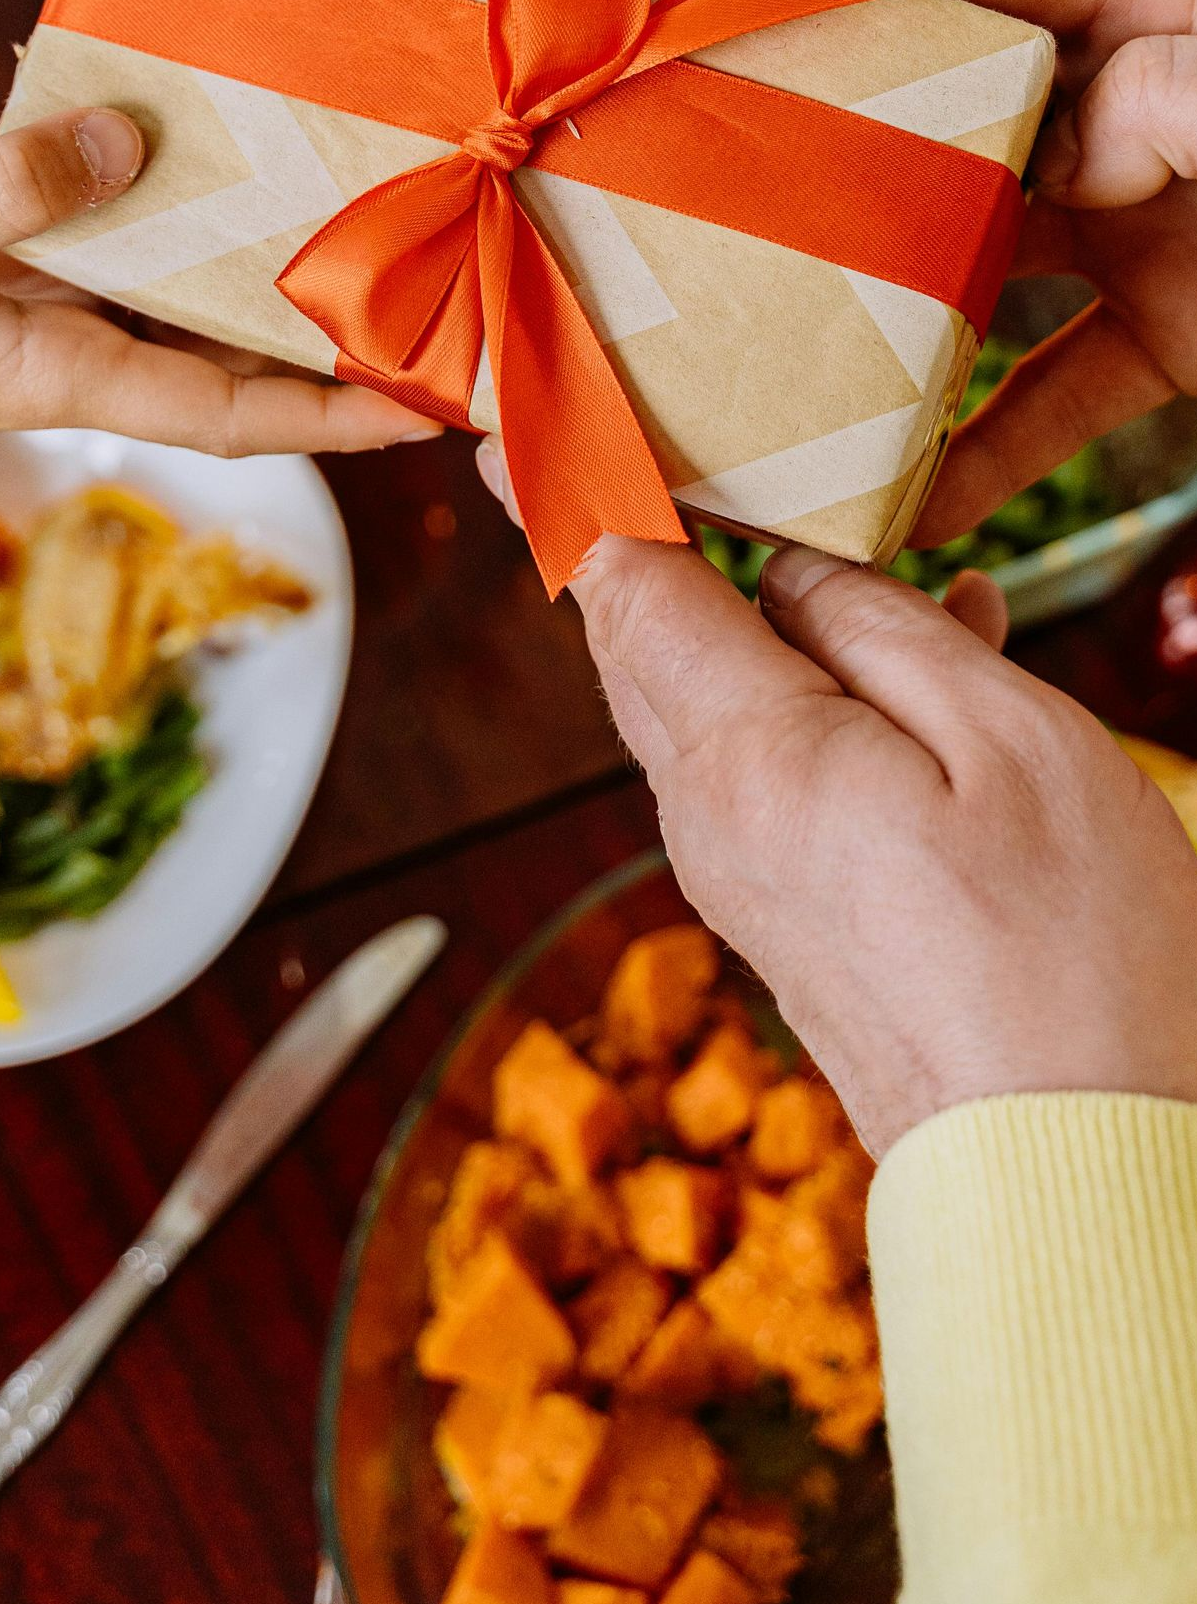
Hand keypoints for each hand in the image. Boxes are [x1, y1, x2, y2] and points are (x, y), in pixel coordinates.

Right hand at [0, 106, 435, 456]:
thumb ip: (7, 188)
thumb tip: (133, 137)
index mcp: (57, 375)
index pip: (235, 415)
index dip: (341, 417)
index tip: (436, 405)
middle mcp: (65, 351)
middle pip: (231, 358)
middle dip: (330, 340)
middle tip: (436, 291)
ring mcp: (33, 311)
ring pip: (177, 291)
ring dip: (258, 263)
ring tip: (357, 206)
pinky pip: (110, 240)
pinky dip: (163, 201)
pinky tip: (198, 140)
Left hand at [478, 447, 1196, 1153]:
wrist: (1081, 1179)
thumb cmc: (1073, 962)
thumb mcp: (1008, 741)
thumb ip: (883, 631)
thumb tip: (791, 568)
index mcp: (748, 757)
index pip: (624, 588)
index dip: (572, 491)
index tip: (522, 424)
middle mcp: (712, 823)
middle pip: (642, 645)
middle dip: (638, 538)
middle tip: (640, 444)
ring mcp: (742, 885)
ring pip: (706, 706)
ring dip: (756, 613)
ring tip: (869, 551)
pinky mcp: (789, 930)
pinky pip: (763, 771)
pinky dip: (809, 695)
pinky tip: (923, 665)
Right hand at [700, 0, 1196, 539]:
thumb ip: (1196, 95)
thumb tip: (1093, 143)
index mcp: (1148, 16)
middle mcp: (1121, 111)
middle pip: (939, 105)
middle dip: (823, 131)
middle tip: (697, 163)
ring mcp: (1138, 227)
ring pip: (965, 260)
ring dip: (869, 311)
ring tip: (758, 354)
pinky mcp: (1165, 335)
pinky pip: (1046, 394)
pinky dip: (976, 450)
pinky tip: (904, 506)